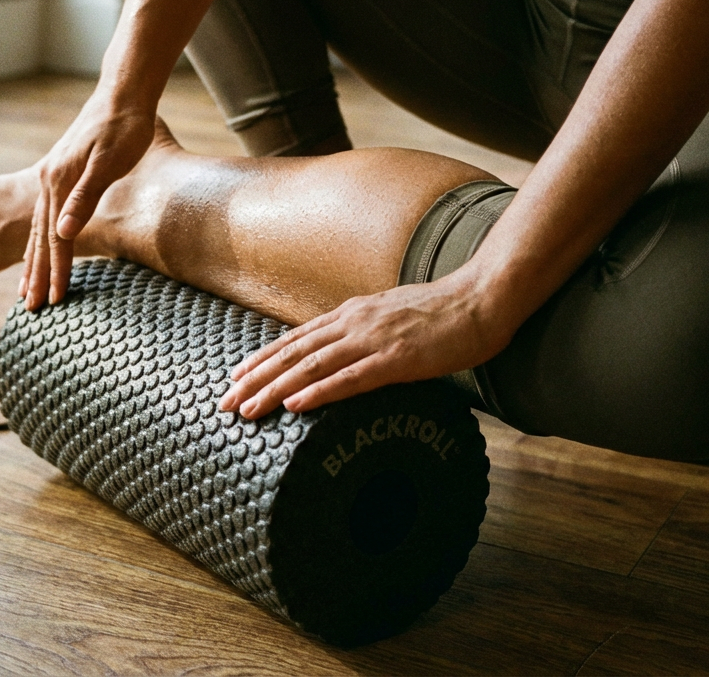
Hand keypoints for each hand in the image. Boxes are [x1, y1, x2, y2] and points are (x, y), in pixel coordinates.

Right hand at [20, 92, 155, 309]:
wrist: (123, 94)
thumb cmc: (124, 127)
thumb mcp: (109, 162)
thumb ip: (85, 198)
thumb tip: (63, 233)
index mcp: (58, 183)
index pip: (56, 239)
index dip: (56, 271)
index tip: (54, 300)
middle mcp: (49, 181)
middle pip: (40, 238)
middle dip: (37, 274)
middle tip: (32, 308)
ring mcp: (52, 177)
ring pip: (38, 228)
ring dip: (33, 260)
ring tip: (27, 287)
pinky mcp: (61, 172)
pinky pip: (44, 214)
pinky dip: (39, 237)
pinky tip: (41, 245)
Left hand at [218, 272, 514, 418]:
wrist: (483, 299)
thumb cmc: (444, 314)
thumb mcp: (392, 318)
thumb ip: (365, 333)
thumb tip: (345, 353)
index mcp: (351, 314)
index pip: (295, 339)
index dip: (262, 360)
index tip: (235, 378)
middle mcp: (354, 323)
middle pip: (293, 354)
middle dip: (255, 379)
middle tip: (225, 403)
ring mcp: (374, 339)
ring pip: (312, 367)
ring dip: (275, 389)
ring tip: (248, 409)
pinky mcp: (398, 359)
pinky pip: (351, 379)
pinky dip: (319, 392)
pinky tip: (297, 405)